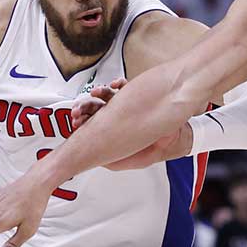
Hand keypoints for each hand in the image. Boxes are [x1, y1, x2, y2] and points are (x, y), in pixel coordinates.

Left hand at [71, 79, 193, 168]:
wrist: (170, 143)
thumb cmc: (148, 151)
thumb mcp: (121, 162)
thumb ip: (105, 160)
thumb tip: (89, 158)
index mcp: (110, 130)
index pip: (91, 123)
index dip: (82, 120)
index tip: (76, 120)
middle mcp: (116, 116)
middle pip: (95, 107)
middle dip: (85, 106)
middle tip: (80, 109)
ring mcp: (125, 105)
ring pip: (107, 95)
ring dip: (99, 93)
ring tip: (95, 93)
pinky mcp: (137, 96)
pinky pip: (125, 86)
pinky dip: (119, 84)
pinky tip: (116, 85)